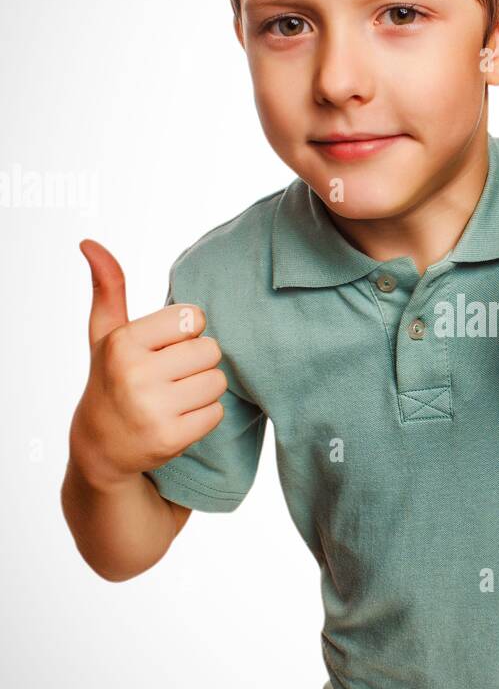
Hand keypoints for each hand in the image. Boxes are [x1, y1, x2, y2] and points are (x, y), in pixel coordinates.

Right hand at [69, 240, 227, 489]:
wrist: (100, 446)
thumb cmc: (110, 378)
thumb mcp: (105, 334)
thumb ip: (108, 288)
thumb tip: (90, 242)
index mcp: (123, 342)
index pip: (193, 318)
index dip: (187, 331)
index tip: (166, 345)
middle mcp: (136, 374)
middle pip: (211, 350)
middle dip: (198, 361)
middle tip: (171, 375)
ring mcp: (153, 409)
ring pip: (218, 382)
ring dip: (204, 388)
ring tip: (175, 396)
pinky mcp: (171, 438)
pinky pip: (217, 413)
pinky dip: (204, 415)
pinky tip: (178, 417)